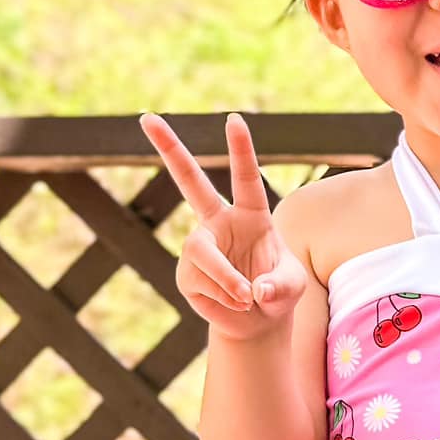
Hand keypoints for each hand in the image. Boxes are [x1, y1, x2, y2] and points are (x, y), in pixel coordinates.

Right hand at [141, 110, 306, 336]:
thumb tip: (254, 289)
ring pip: (202, 252)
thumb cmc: (278, 293)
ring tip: (247, 298)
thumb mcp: (292, 287)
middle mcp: (219, 223)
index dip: (240, 150)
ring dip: (227, 279)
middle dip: (170, 150)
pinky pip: (202, 281)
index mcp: (251, 215)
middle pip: (190, 183)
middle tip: (147, 118)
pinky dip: (225, 299)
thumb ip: (280, 285)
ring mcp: (199, 246)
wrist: (256, 321)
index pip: (245, 178)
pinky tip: (234, 304)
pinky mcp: (186, 273)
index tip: (234, 119)